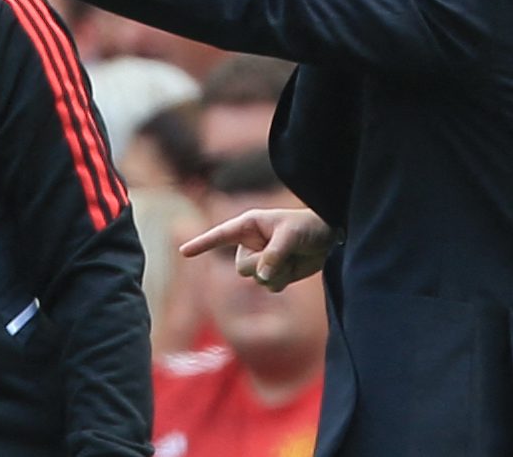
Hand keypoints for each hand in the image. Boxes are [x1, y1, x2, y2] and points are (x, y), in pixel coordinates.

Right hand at [179, 208, 332, 291]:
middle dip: (262, 265)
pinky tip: (293, 268)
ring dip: (277, 273)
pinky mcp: (273, 274)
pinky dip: (283, 281)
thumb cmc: (308, 226)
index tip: (183, 252)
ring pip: (256, 279)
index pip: (220, 236)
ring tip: (292, 257)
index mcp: (248, 225)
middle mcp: (250, 243)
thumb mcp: (291, 235)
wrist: (329, 237)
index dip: (201, 244)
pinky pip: (269, 287)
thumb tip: (262, 276)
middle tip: (284, 252)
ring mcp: (260, 260)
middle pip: (242, 267)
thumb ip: (274, 254)